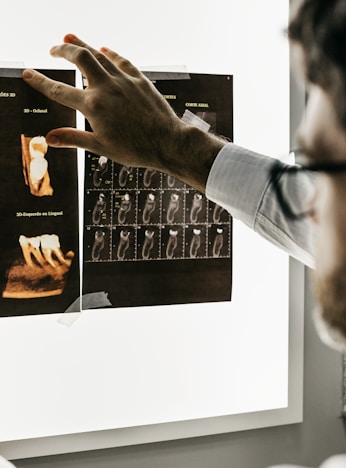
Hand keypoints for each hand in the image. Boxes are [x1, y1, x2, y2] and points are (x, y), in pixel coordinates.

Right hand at [22, 34, 224, 191]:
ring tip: (69, 38)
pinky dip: (111, 53)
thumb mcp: (101, 148)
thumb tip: (49, 138)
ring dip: (82, 44)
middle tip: (52, 49)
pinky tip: (105, 49)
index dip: (40, 81)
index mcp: (93, 107)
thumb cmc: (136, 149)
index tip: (27, 73)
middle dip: (62, 50)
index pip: (59, 90)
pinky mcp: (140, 80)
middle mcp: (107, 88)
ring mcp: (125, 81)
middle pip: (79, 58)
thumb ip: (73, 139)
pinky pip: (122, 60)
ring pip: (99, 54)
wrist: (168, 143)